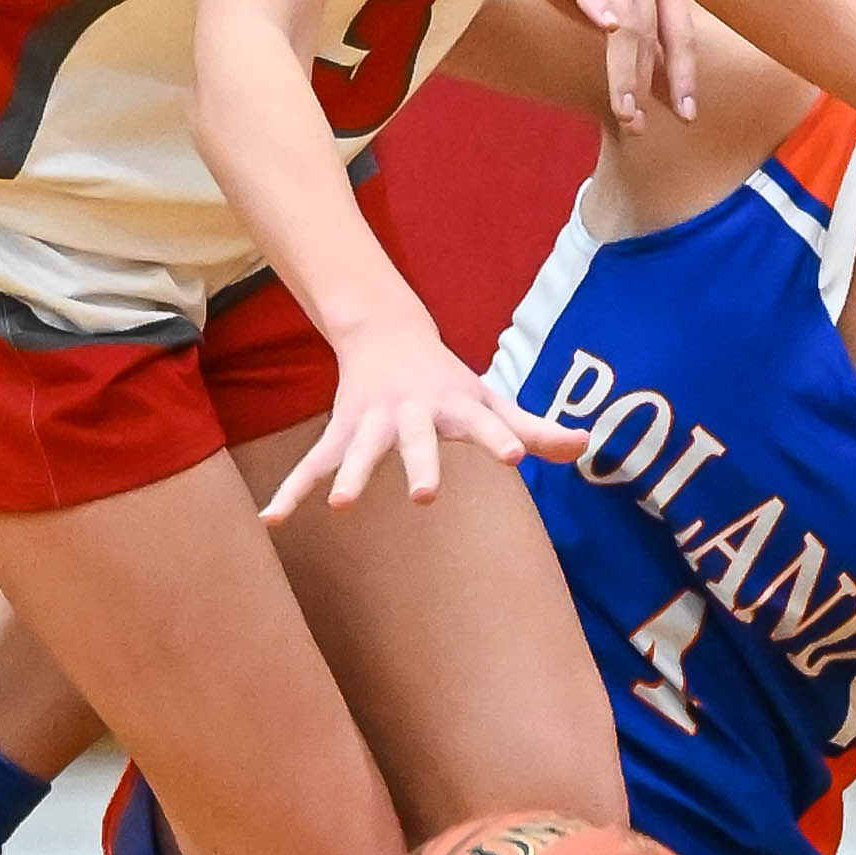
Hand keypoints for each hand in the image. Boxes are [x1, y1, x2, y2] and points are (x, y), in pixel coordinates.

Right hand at [262, 306, 582, 522]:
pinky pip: (313, 464)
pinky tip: (272, 521)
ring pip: (359, 450)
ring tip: (341, 506)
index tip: (517, 456)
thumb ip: (532, 427)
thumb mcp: (491, 400)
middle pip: (417, 440)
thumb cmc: (449, 380)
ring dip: (351, 476)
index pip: (486, 422)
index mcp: (456, 404)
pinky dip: (292, 490)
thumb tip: (582, 446)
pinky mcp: (341, 431)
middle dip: (420, 464)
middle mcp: (413, 412)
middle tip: (422, 495)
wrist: (386, 333)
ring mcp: (372, 421)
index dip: (502, 437)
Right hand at [510, 0, 700, 126]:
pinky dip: (596, 3)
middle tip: (637, 125)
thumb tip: (663, 87)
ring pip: (623, 20)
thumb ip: (639, 35)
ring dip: (623, 68)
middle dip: (646, 84)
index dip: (683, 74)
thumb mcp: (613, 1)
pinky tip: (605, 27)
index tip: (686, 115)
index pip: (678, 32)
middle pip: (649, 34)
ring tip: (623, 108)